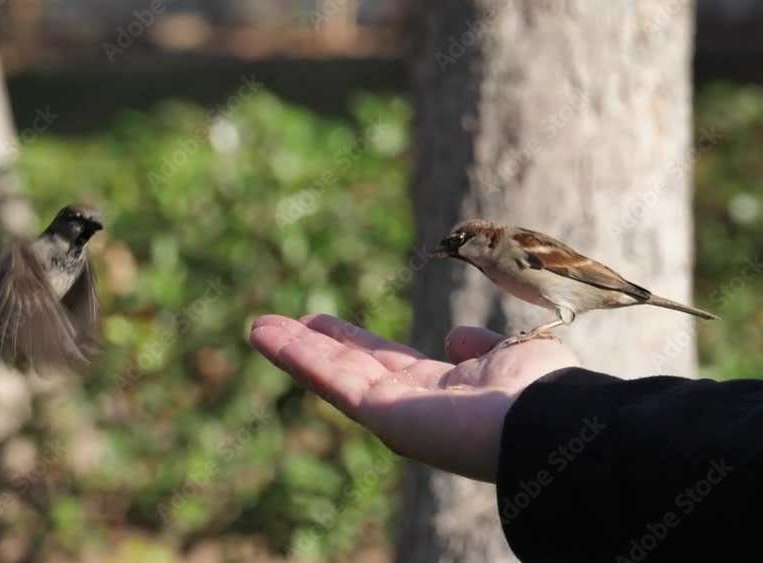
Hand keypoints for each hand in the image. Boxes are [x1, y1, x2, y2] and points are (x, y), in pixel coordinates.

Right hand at [248, 314, 578, 482]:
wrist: (549, 425)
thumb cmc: (545, 393)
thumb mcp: (514, 358)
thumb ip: (482, 351)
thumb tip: (455, 338)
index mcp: (447, 393)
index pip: (389, 363)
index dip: (356, 343)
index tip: (327, 324)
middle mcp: (415, 407)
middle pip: (353, 370)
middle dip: (318, 347)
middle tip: (283, 325)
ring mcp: (394, 414)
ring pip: (333, 376)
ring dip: (295, 351)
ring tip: (260, 327)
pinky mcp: (380, 415)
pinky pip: (330, 380)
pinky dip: (296, 356)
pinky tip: (266, 334)